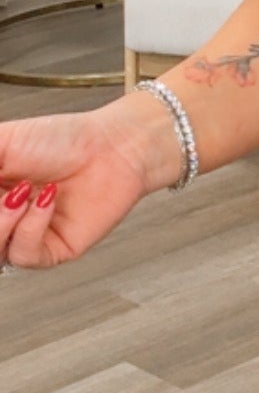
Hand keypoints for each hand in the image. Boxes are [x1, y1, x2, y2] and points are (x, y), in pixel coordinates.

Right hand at [0, 95, 177, 270]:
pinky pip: (23, 253)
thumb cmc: (61, 139)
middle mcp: (0, 219)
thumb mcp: (0, 143)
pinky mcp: (49, 252)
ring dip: (0, 221)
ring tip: (21, 191)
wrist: (113, 146)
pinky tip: (46, 198)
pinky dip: (31, 224)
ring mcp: (22, 237)